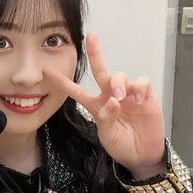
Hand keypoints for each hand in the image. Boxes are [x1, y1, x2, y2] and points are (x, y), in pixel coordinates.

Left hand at [45, 32, 166, 179]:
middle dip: (95, 52)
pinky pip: (142, 82)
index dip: (62, 81)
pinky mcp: (145, 96)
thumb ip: (106, 119)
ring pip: (120, 75)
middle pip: (101, 70)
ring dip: (118, 82)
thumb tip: (112, 101)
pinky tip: (137, 99)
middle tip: (92, 38)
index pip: (76, 90)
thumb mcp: (108, 136)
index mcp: (95, 105)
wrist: (143, 154)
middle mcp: (110, 96)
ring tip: (120, 96)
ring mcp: (128, 94)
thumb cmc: (122, 144)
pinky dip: (138, 87)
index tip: (47, 70)